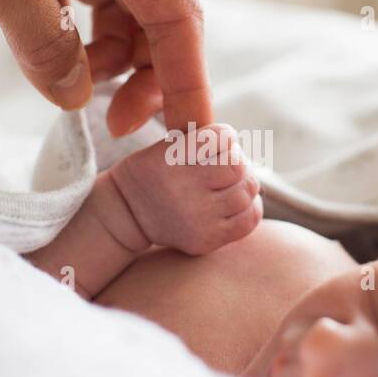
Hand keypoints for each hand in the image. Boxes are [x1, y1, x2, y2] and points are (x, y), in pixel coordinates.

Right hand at [110, 124, 262, 254]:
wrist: (128, 215)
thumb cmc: (154, 172)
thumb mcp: (166, 146)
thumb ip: (203, 140)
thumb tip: (243, 145)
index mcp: (172, 160)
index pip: (222, 139)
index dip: (227, 136)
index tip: (220, 140)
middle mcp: (185, 191)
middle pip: (238, 168)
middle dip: (238, 161)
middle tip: (227, 163)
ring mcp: (198, 219)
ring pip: (246, 193)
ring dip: (245, 183)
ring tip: (231, 182)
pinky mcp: (206, 240)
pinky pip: (248, 220)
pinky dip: (249, 206)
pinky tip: (238, 201)